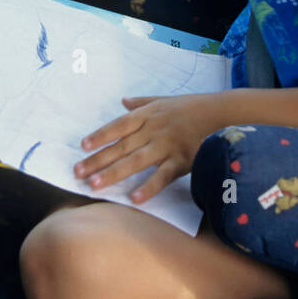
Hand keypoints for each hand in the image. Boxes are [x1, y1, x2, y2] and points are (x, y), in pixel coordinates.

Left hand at [75, 95, 217, 203]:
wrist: (220, 112)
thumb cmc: (190, 107)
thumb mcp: (163, 100)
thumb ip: (142, 102)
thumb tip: (123, 101)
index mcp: (147, 115)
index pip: (118, 126)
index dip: (100, 135)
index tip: (82, 146)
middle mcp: (153, 130)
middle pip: (121, 146)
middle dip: (98, 160)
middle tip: (77, 172)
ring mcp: (167, 146)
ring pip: (136, 161)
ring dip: (114, 173)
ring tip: (95, 185)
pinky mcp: (182, 161)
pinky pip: (163, 176)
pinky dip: (149, 187)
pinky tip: (135, 199)